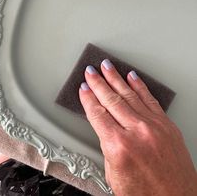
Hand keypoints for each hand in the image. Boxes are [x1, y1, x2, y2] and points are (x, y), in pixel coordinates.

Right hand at [79, 59, 196, 195]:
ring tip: (107, 66)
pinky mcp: (166, 125)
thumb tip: (106, 128)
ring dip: (116, 78)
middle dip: (98, 83)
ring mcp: (154, 126)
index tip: (83, 88)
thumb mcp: (113, 175)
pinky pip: (150, 99)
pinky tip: (132, 77)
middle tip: (90, 71)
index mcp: (119, 146)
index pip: (97, 114)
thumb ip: (108, 146)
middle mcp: (137, 132)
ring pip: (129, 95)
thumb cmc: (146, 195)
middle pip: (111, 100)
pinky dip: (139, 86)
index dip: (88, 99)